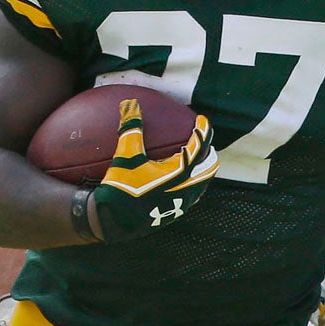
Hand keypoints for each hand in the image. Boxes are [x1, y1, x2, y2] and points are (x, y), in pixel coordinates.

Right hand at [92, 99, 217, 240]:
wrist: (115, 221)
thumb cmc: (121, 187)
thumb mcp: (125, 156)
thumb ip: (131, 129)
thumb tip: (131, 104)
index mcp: (179, 171)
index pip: (199, 146)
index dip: (203, 130)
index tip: (201, 120)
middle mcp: (186, 187)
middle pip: (209, 166)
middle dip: (209, 151)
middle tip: (202, 140)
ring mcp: (183, 202)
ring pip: (203, 182)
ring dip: (202, 168)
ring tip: (195, 158)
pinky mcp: (175, 213)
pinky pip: (193, 194)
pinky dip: (193, 182)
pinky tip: (179, 180)